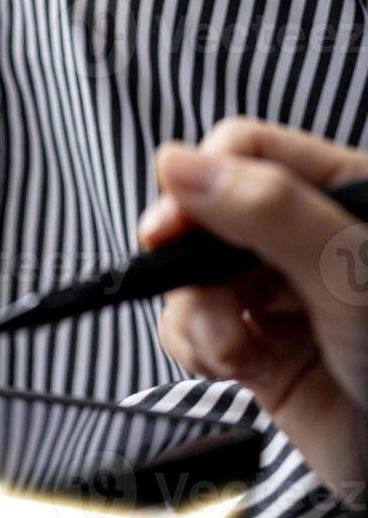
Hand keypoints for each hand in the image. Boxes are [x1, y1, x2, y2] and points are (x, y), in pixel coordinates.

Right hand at [139, 119, 367, 491]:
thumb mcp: (348, 269)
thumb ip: (267, 210)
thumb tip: (180, 164)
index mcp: (342, 195)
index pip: (247, 153)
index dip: (200, 180)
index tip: (171, 223)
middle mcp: (306, 241)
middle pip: (206, 216)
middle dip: (188, 257)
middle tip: (181, 278)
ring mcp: (278, 296)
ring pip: (190, 277)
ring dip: (194, 313)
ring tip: (230, 344)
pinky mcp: (256, 349)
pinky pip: (191, 330)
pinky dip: (195, 347)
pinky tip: (229, 364)